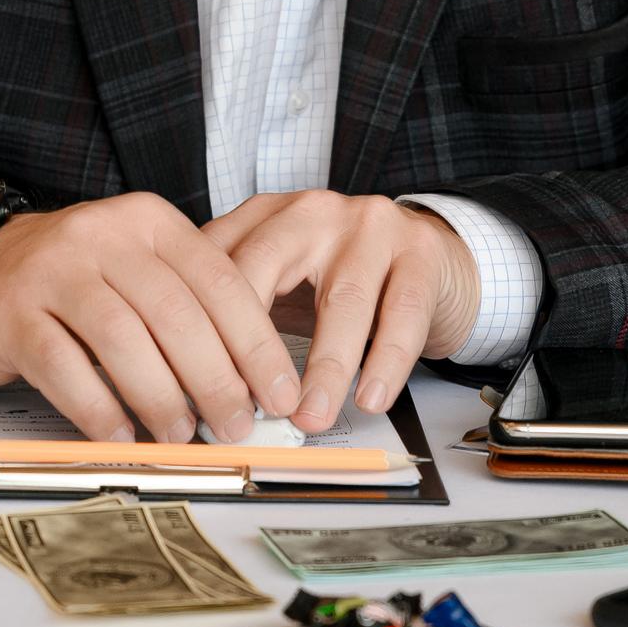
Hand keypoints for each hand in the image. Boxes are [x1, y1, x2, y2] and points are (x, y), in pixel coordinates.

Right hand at [0, 191, 302, 442]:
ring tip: (180, 435)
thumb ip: (188, 311)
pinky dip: (97, 407)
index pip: (219, 281)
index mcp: (148, 221)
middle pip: (176, 313)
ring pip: (122, 339)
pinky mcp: (12, 312)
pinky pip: (62, 366)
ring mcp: (53, 270)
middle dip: (216, 380)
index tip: (279, 394)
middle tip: (236, 425)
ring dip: (159, 397)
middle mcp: (103, 235)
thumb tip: (250, 386)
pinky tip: (119, 434)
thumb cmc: (73, 280)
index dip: (256, 344)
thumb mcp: (136, 269)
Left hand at [201, 191, 480, 431]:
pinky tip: (371, 397)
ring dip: (326, 366)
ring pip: (343, 298)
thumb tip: (199, 390)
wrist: (429, 253)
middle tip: (246, 407)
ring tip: (311, 415)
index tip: (198, 389)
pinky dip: (386, 361)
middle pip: (267, 267)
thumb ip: (242, 317)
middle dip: (251, 344)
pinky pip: (403, 311)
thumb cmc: (343, 278)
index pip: (217, 262)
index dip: (201, 326)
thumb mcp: (283, 283)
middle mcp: (312, 211)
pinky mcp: (421, 251)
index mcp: (265, 215)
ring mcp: (370, 225)